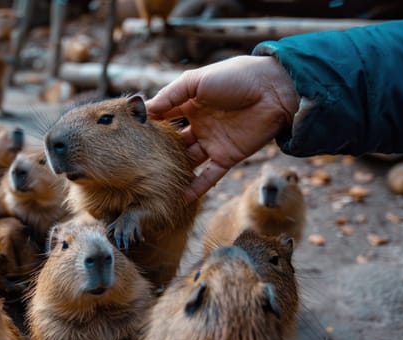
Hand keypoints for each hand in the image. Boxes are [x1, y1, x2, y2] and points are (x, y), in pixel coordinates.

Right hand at [146, 55, 299, 202]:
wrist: (275, 90)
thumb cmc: (237, 77)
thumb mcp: (198, 80)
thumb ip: (171, 94)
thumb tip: (146, 109)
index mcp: (190, 103)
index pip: (163, 116)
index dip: (148, 125)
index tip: (127, 135)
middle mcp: (198, 124)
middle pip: (172, 141)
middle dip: (156, 151)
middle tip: (134, 164)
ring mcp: (212, 142)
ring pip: (187, 160)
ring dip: (172, 170)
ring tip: (151, 184)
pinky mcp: (227, 157)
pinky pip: (208, 176)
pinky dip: (195, 188)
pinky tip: (179, 198)